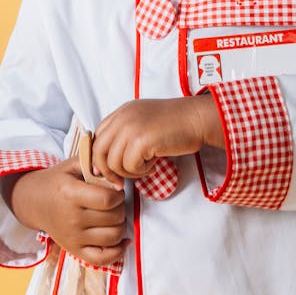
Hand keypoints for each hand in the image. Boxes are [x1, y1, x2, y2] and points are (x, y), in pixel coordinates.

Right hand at [2, 157, 127, 265]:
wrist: (35, 202)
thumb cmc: (59, 181)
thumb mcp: (73, 165)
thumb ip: (96, 163)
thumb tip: (118, 178)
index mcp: (71, 195)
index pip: (107, 200)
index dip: (119, 194)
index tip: (116, 190)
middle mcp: (72, 219)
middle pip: (113, 218)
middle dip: (121, 208)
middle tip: (115, 202)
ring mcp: (73, 238)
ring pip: (113, 237)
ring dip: (120, 226)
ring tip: (114, 216)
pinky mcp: (74, 251)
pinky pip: (102, 259)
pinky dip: (117, 252)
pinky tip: (122, 241)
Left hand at [92, 95, 224, 183]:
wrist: (197, 118)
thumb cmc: (175, 123)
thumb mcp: (144, 121)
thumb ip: (125, 134)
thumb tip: (106, 163)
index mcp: (122, 111)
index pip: (98, 136)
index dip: (99, 157)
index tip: (108, 172)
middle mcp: (123, 117)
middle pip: (99, 151)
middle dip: (107, 172)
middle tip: (119, 183)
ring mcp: (130, 128)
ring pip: (113, 163)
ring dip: (129, 172)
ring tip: (145, 167)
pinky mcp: (141, 141)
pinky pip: (130, 167)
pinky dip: (141, 172)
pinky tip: (154, 165)